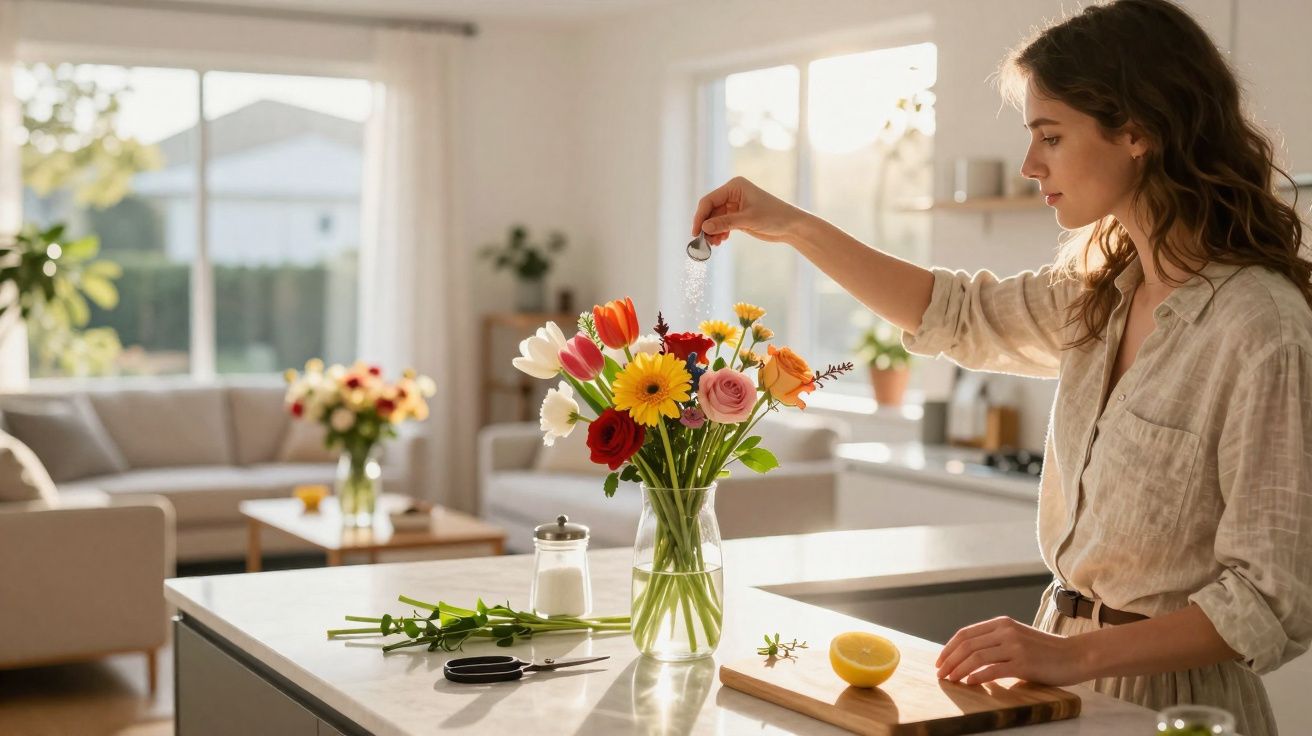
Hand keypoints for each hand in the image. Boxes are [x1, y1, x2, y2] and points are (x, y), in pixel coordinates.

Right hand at [690, 176, 809, 246]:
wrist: (791, 225)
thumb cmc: (773, 217)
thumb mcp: (748, 220)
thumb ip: (725, 223)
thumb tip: (704, 228)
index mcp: (734, 186)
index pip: (709, 200)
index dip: (700, 216)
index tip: (696, 232)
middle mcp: (732, 193)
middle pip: (710, 210)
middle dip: (706, 226)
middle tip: (703, 242)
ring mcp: (734, 205)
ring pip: (715, 218)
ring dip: (712, 231)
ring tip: (714, 244)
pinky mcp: (738, 216)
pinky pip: (722, 223)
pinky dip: (719, 232)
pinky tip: (721, 241)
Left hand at [935, 616, 1088, 686]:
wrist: (1076, 656)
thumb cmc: (1046, 652)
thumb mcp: (1017, 639)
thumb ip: (996, 642)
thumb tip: (969, 657)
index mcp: (1001, 623)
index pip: (965, 633)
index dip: (948, 648)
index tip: (940, 661)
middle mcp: (1005, 631)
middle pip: (967, 645)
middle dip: (949, 660)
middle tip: (940, 674)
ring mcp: (1014, 646)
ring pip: (976, 657)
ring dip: (959, 669)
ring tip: (950, 680)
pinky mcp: (1023, 663)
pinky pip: (993, 669)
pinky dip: (977, 677)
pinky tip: (969, 683)